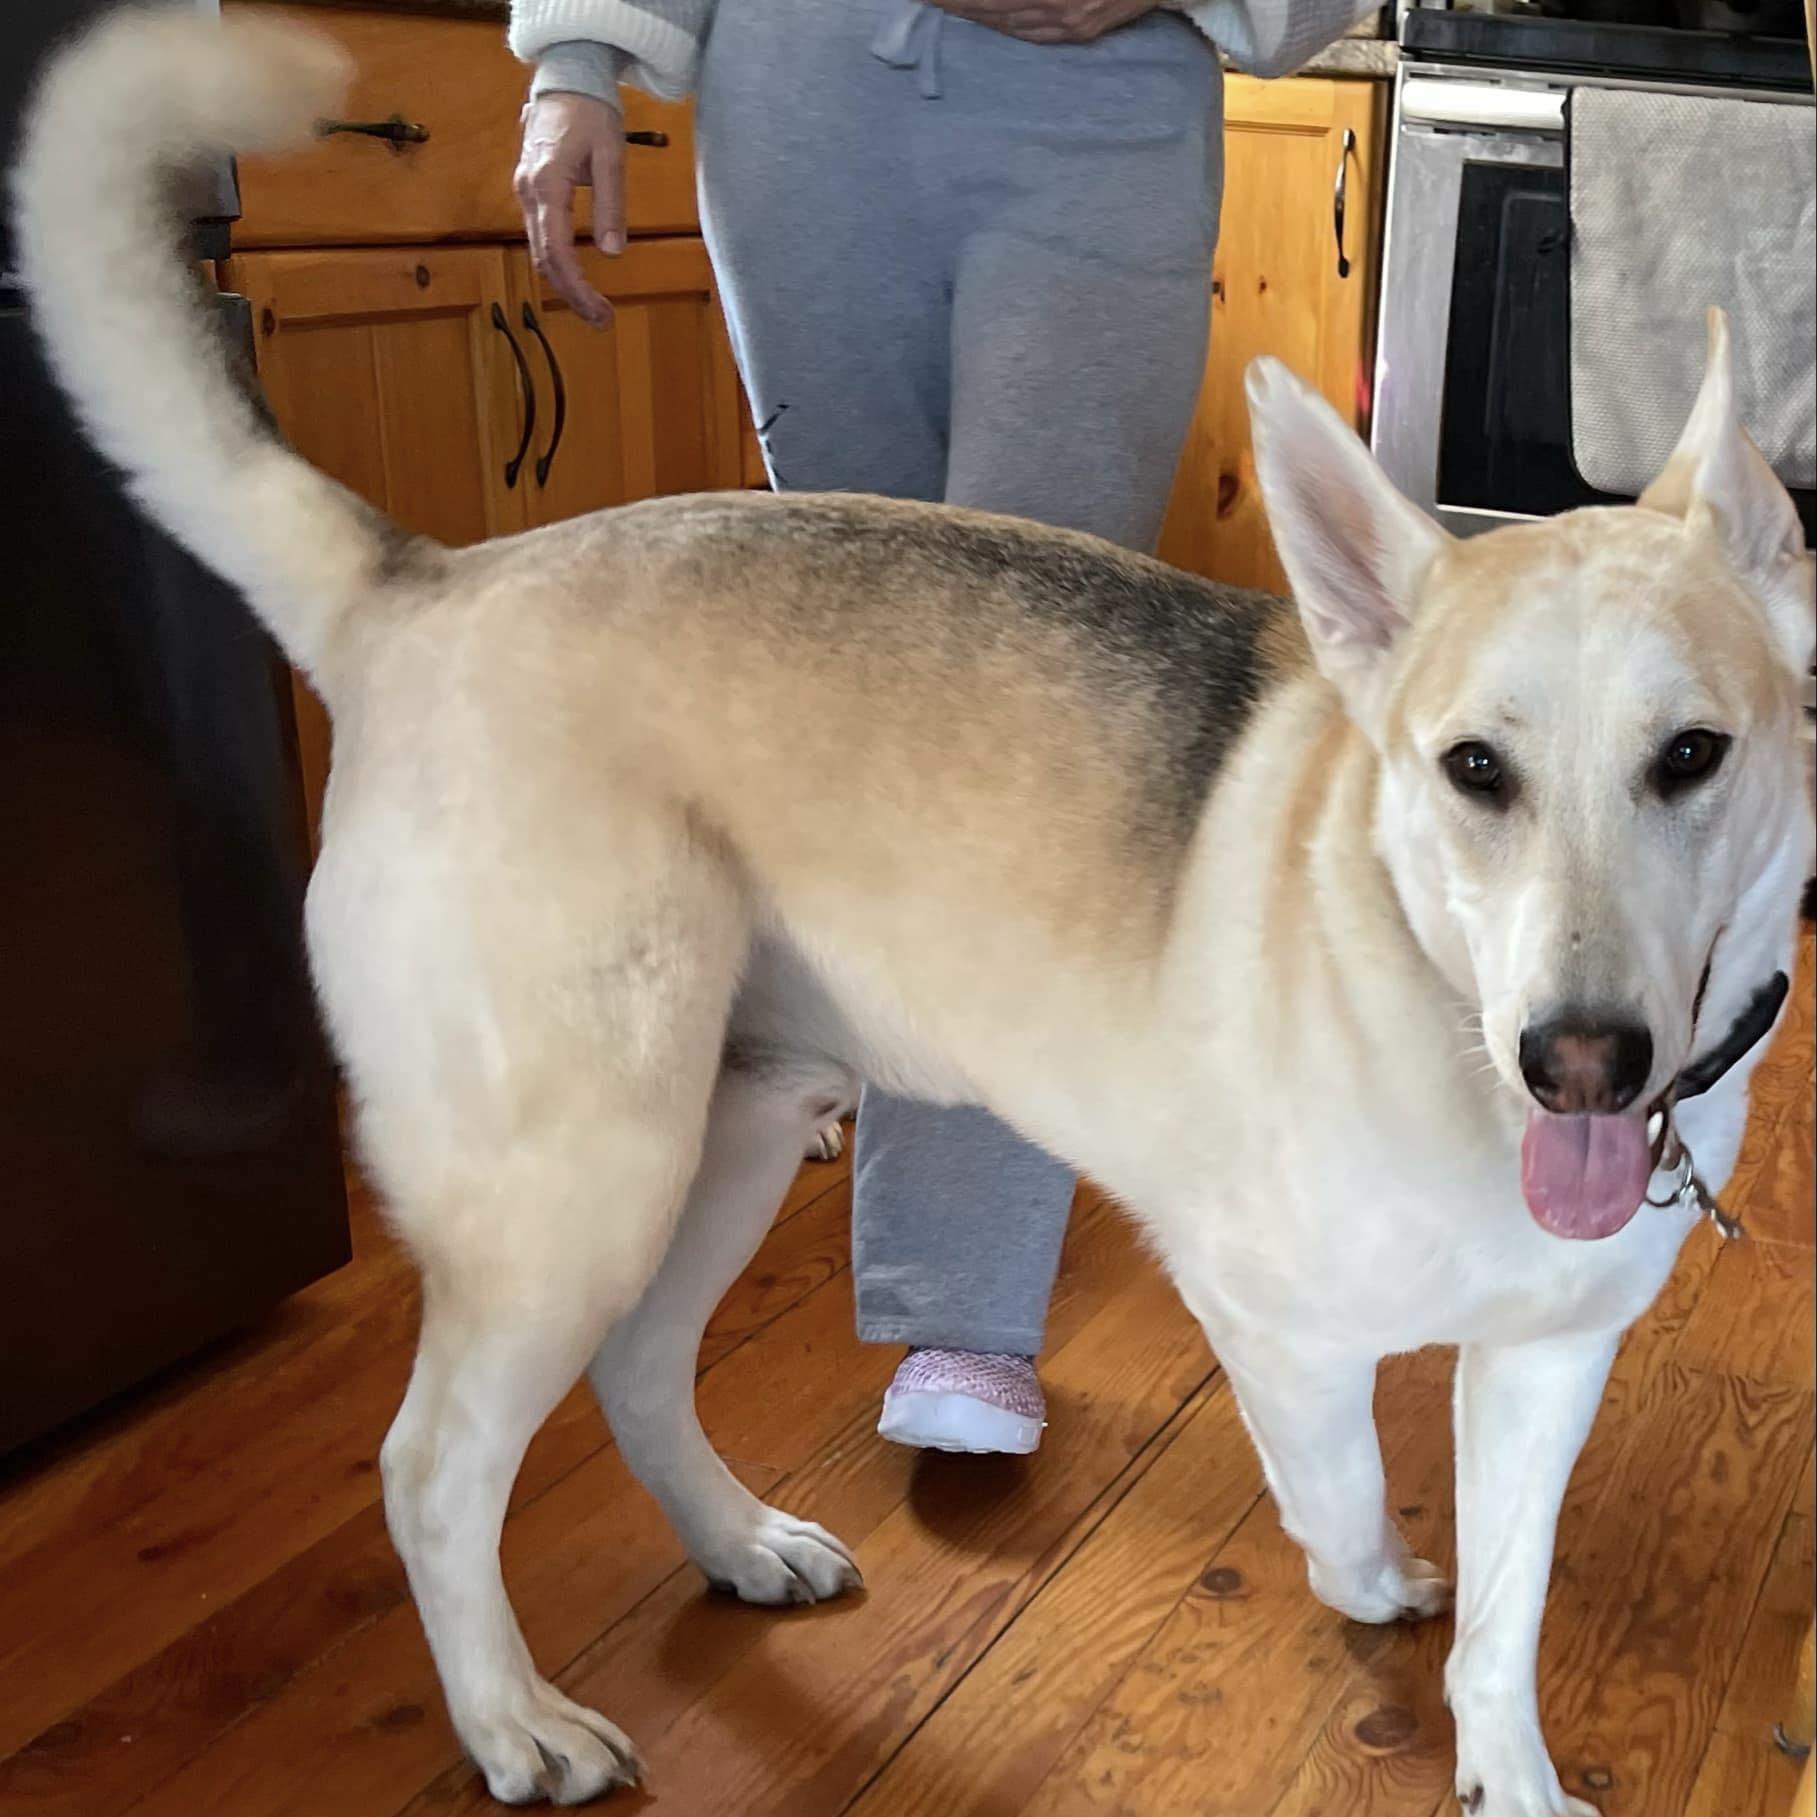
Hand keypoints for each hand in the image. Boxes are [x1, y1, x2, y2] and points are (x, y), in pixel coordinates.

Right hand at [513, 92, 623, 327]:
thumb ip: (610, 206)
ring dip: (565, 282)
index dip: (578, 288)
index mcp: (546, 185)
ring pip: (540, 250)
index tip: (600, 312)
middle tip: (602, 320)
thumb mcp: (610, 157)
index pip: (557, 252)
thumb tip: (611, 253)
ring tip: (594, 307)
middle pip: (545, 259)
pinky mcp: (531, 190)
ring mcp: (525, 191)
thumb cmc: (590, 111)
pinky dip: (558, 262)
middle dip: (572, 294)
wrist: (566, 77)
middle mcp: (528, 192)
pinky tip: (578, 278)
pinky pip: (541, 235)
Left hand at [929, 0, 1158, 43]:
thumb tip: (1001, 2)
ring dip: (973, 14)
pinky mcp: (1081, 31)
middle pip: (993, 7)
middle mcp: (1059, 8)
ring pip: (1008, 22)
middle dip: (956, 1)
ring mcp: (1071, 23)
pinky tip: (986, 21)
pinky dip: (1003, 26)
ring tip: (944, 6)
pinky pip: (1032, 34)